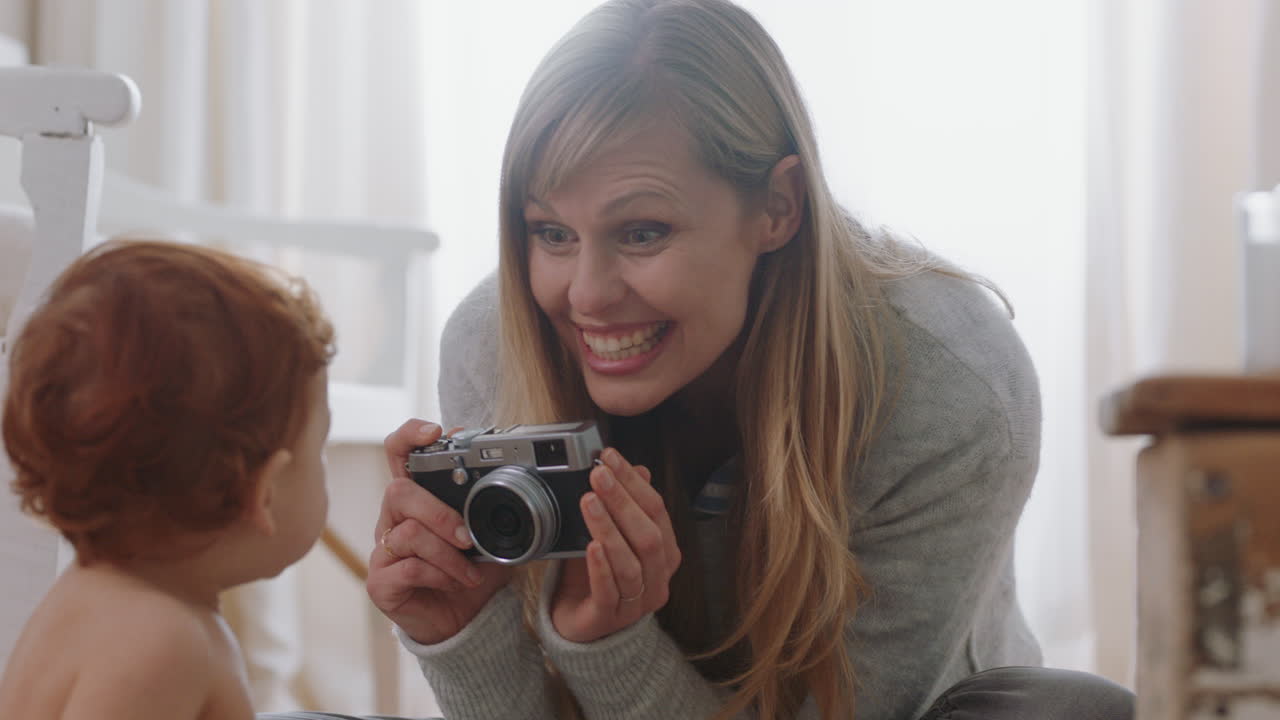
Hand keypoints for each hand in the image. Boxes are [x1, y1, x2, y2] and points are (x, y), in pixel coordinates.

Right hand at [366, 420, 512, 644]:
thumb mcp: (490, 536)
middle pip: (398, 491)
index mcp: (417, 498)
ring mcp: (383, 550)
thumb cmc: (469, 572)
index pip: (398, 453)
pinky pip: (407, 567)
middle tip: (467, 537)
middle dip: (439, 512)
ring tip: (469, 570)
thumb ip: (494, 509)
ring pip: (408, 532)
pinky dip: (439, 575)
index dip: (410, 435)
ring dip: (447, 553)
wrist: (461, 622)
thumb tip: (519, 484)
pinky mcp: (381, 581)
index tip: (436, 432)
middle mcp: (393, 519)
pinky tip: (454, 583)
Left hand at [550, 448, 681, 642]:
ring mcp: (636, 603)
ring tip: (589, 502)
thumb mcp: (611, 535)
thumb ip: (627, 506)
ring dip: (610, 529)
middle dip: (623, 501)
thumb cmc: (596, 576)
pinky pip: (610, 592)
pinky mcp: (609, 618)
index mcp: (664, 554)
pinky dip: (602, 568)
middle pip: (648, 536)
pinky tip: (591, 546)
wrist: (578, 624)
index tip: (611, 458)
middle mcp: (657, 579)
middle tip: (598, 475)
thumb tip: (640, 470)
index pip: (656, 511)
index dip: (634, 483)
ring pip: (631, 564)